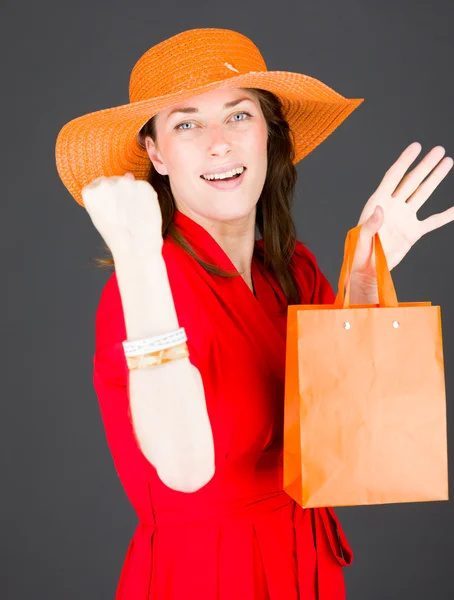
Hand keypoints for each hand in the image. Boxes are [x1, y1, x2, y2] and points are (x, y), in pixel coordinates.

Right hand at [82, 173, 162, 255]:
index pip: (100, 185)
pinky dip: (147, 198)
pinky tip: (144, 212)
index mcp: (90, 191)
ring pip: (131, 184)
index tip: (112, 211)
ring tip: (134, 215)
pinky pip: (145, 188)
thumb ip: (108, 195)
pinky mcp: (143, 185)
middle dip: (121, 194)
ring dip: (134, 195)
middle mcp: (106, 183)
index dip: (108, 198)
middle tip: (125, 215)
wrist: (136, 247)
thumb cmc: (118, 237)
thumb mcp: (102, 216)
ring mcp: (125, 183)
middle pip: (115, 182)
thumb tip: (129, 175)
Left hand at [351, 143, 453, 285]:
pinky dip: (445, 215)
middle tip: (439, 150)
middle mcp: (393, 206)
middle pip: (412, 181)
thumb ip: (370, 224)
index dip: (404, 161)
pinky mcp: (412, 232)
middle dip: (425, 165)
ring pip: (423, 194)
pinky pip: (432, 221)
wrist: (367, 270)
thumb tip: (380, 209)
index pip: (393, 177)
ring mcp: (404, 218)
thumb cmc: (358, 254)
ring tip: (447, 162)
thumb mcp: (360, 239)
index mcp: (378, 203)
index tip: (416, 146)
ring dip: (435, 179)